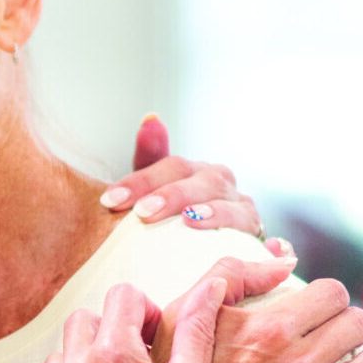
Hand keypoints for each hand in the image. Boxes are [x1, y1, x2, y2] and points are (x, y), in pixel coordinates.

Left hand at [102, 114, 260, 236]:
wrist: (205, 244)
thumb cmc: (171, 217)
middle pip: (199, 180)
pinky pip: (246, 226)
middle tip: (142, 212)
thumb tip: (151, 118)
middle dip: (171, 195)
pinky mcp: (253, 227)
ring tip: (189, 219)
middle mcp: (218, 179)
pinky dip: (232, 227)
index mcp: (191, 168)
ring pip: (228, 201)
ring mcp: (239, 202)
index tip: (110, 200)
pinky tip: (218, 236)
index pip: (168, 166)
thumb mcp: (154, 189)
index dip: (140, 182)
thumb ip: (149, 157)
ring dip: (210, 210)